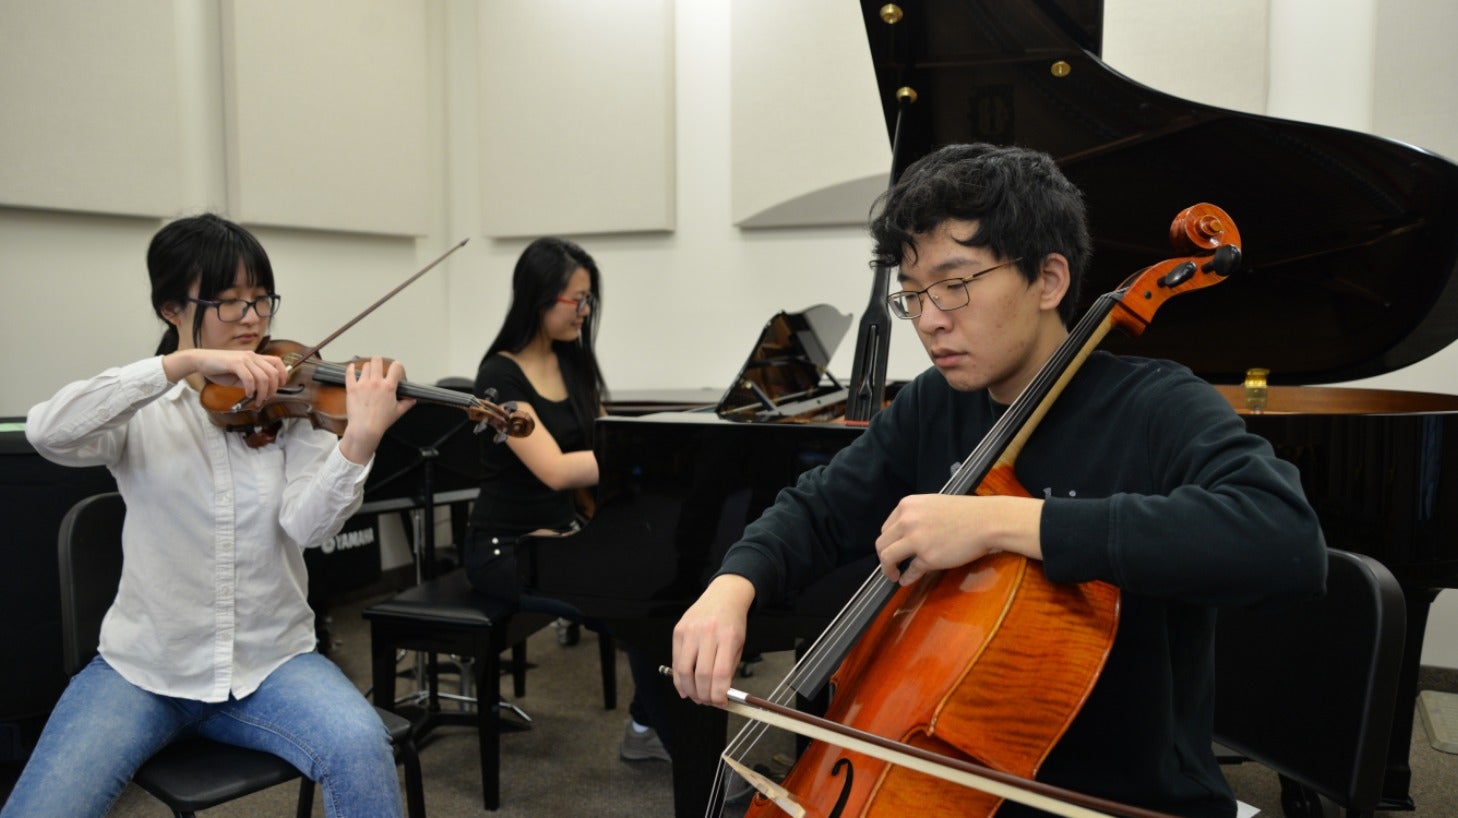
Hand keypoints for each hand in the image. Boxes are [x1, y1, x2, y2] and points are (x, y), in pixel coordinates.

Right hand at [167, 348, 288, 405]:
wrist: (200, 361)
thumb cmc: (218, 369)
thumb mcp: (238, 376)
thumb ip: (250, 381)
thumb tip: (261, 391)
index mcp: (254, 357)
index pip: (278, 362)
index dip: (283, 374)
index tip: (280, 386)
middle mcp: (251, 356)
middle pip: (273, 373)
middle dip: (273, 389)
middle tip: (265, 398)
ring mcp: (244, 359)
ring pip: (263, 378)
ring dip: (262, 393)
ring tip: (256, 400)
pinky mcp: (235, 363)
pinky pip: (249, 378)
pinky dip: (251, 389)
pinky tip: (247, 394)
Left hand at [338, 357, 414, 463]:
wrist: (365, 428)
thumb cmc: (381, 421)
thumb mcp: (398, 412)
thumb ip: (407, 403)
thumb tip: (413, 399)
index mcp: (389, 387)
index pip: (396, 367)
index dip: (397, 366)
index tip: (395, 368)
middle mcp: (376, 382)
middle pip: (377, 360)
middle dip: (378, 362)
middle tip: (378, 367)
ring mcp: (363, 384)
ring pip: (365, 366)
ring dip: (367, 368)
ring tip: (367, 372)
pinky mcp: (352, 388)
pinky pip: (349, 373)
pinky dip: (350, 369)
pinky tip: (351, 367)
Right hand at [671, 574, 754, 705]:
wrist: (723, 595)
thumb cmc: (733, 622)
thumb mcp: (739, 644)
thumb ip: (729, 668)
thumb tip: (719, 694)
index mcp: (728, 637)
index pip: (720, 674)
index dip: (719, 694)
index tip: (721, 703)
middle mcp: (708, 633)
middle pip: (701, 675)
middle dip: (704, 695)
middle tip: (707, 702)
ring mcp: (690, 631)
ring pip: (684, 670)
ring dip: (689, 690)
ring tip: (696, 697)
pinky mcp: (678, 631)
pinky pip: (675, 660)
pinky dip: (678, 678)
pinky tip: (684, 687)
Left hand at [875, 494, 1044, 585]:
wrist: (986, 520)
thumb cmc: (966, 513)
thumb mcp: (932, 505)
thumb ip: (915, 518)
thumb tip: (904, 537)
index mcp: (907, 505)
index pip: (886, 528)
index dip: (888, 542)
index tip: (892, 549)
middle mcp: (907, 521)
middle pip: (881, 544)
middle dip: (883, 557)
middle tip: (889, 566)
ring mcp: (916, 539)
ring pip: (887, 557)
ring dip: (887, 569)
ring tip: (893, 574)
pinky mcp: (927, 557)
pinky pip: (910, 571)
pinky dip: (907, 577)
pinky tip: (907, 580)